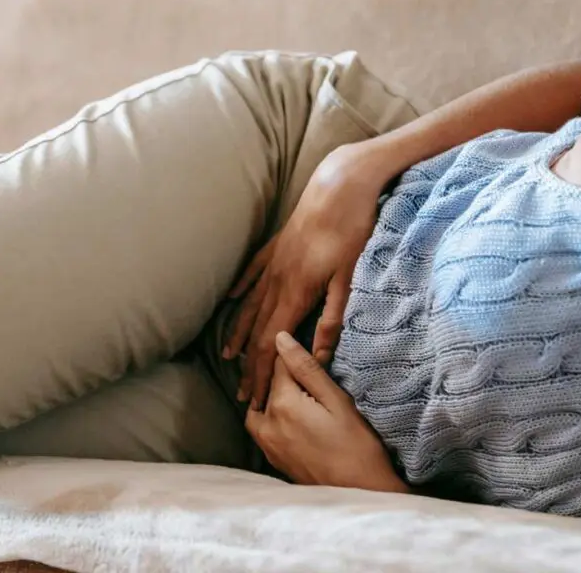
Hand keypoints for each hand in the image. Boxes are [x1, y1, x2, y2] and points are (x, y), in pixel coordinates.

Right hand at [224, 140, 395, 409]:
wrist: (341, 182)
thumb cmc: (352, 228)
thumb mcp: (349, 277)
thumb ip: (332, 317)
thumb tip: (318, 355)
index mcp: (296, 292)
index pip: (270, 344)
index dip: (260, 373)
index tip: (252, 398)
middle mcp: (278, 279)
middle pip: (256, 331)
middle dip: (248, 365)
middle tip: (241, 394)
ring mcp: (275, 261)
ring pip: (250, 305)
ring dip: (239, 333)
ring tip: (227, 355)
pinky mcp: (279, 245)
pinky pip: (253, 272)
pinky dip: (241, 290)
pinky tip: (231, 300)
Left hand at [245, 332, 407, 492]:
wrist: (360, 494)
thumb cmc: (357, 446)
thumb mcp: (337, 401)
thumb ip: (306, 368)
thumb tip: (280, 338)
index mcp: (282, 404)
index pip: (277, 364)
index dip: (292, 354)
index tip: (307, 352)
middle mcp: (267, 423)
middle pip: (266, 387)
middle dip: (282, 376)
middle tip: (305, 375)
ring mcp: (267, 445)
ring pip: (258, 409)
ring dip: (272, 398)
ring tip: (296, 396)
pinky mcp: (273, 460)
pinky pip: (261, 430)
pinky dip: (270, 418)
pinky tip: (291, 418)